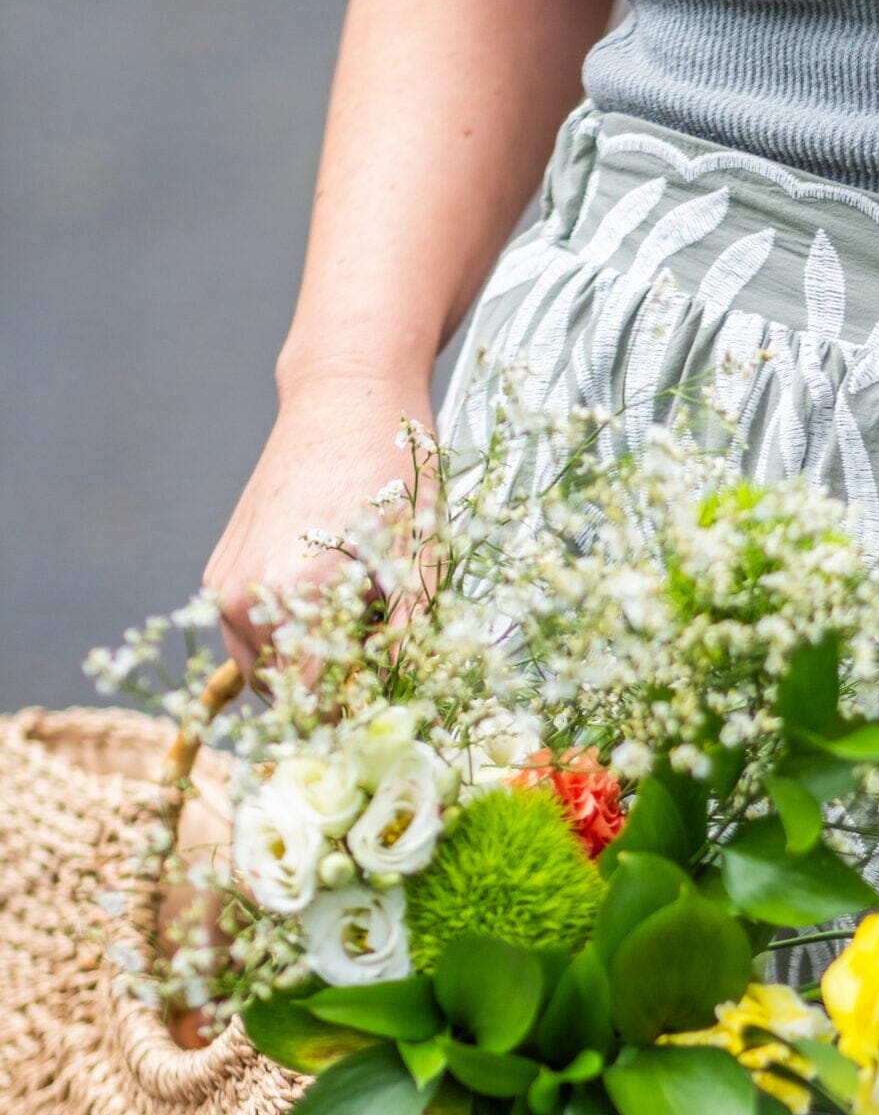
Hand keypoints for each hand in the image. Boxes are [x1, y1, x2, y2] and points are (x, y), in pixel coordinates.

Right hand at [204, 366, 435, 679]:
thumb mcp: (422, 561)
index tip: (392, 703)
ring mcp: (224, 585)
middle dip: (332, 693)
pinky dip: (287, 637)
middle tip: (381, 652)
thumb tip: (403, 702)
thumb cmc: (395, 474)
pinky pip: (250, 635)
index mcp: (292, 596)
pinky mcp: (220, 571)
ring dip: (307, 667)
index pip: (314, 705)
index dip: (356, 717)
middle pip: (285, 696)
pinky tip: (328, 597)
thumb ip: (409, 641)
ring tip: (357, 618)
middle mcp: (244, 597)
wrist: (345, 397)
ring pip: (264, 670)